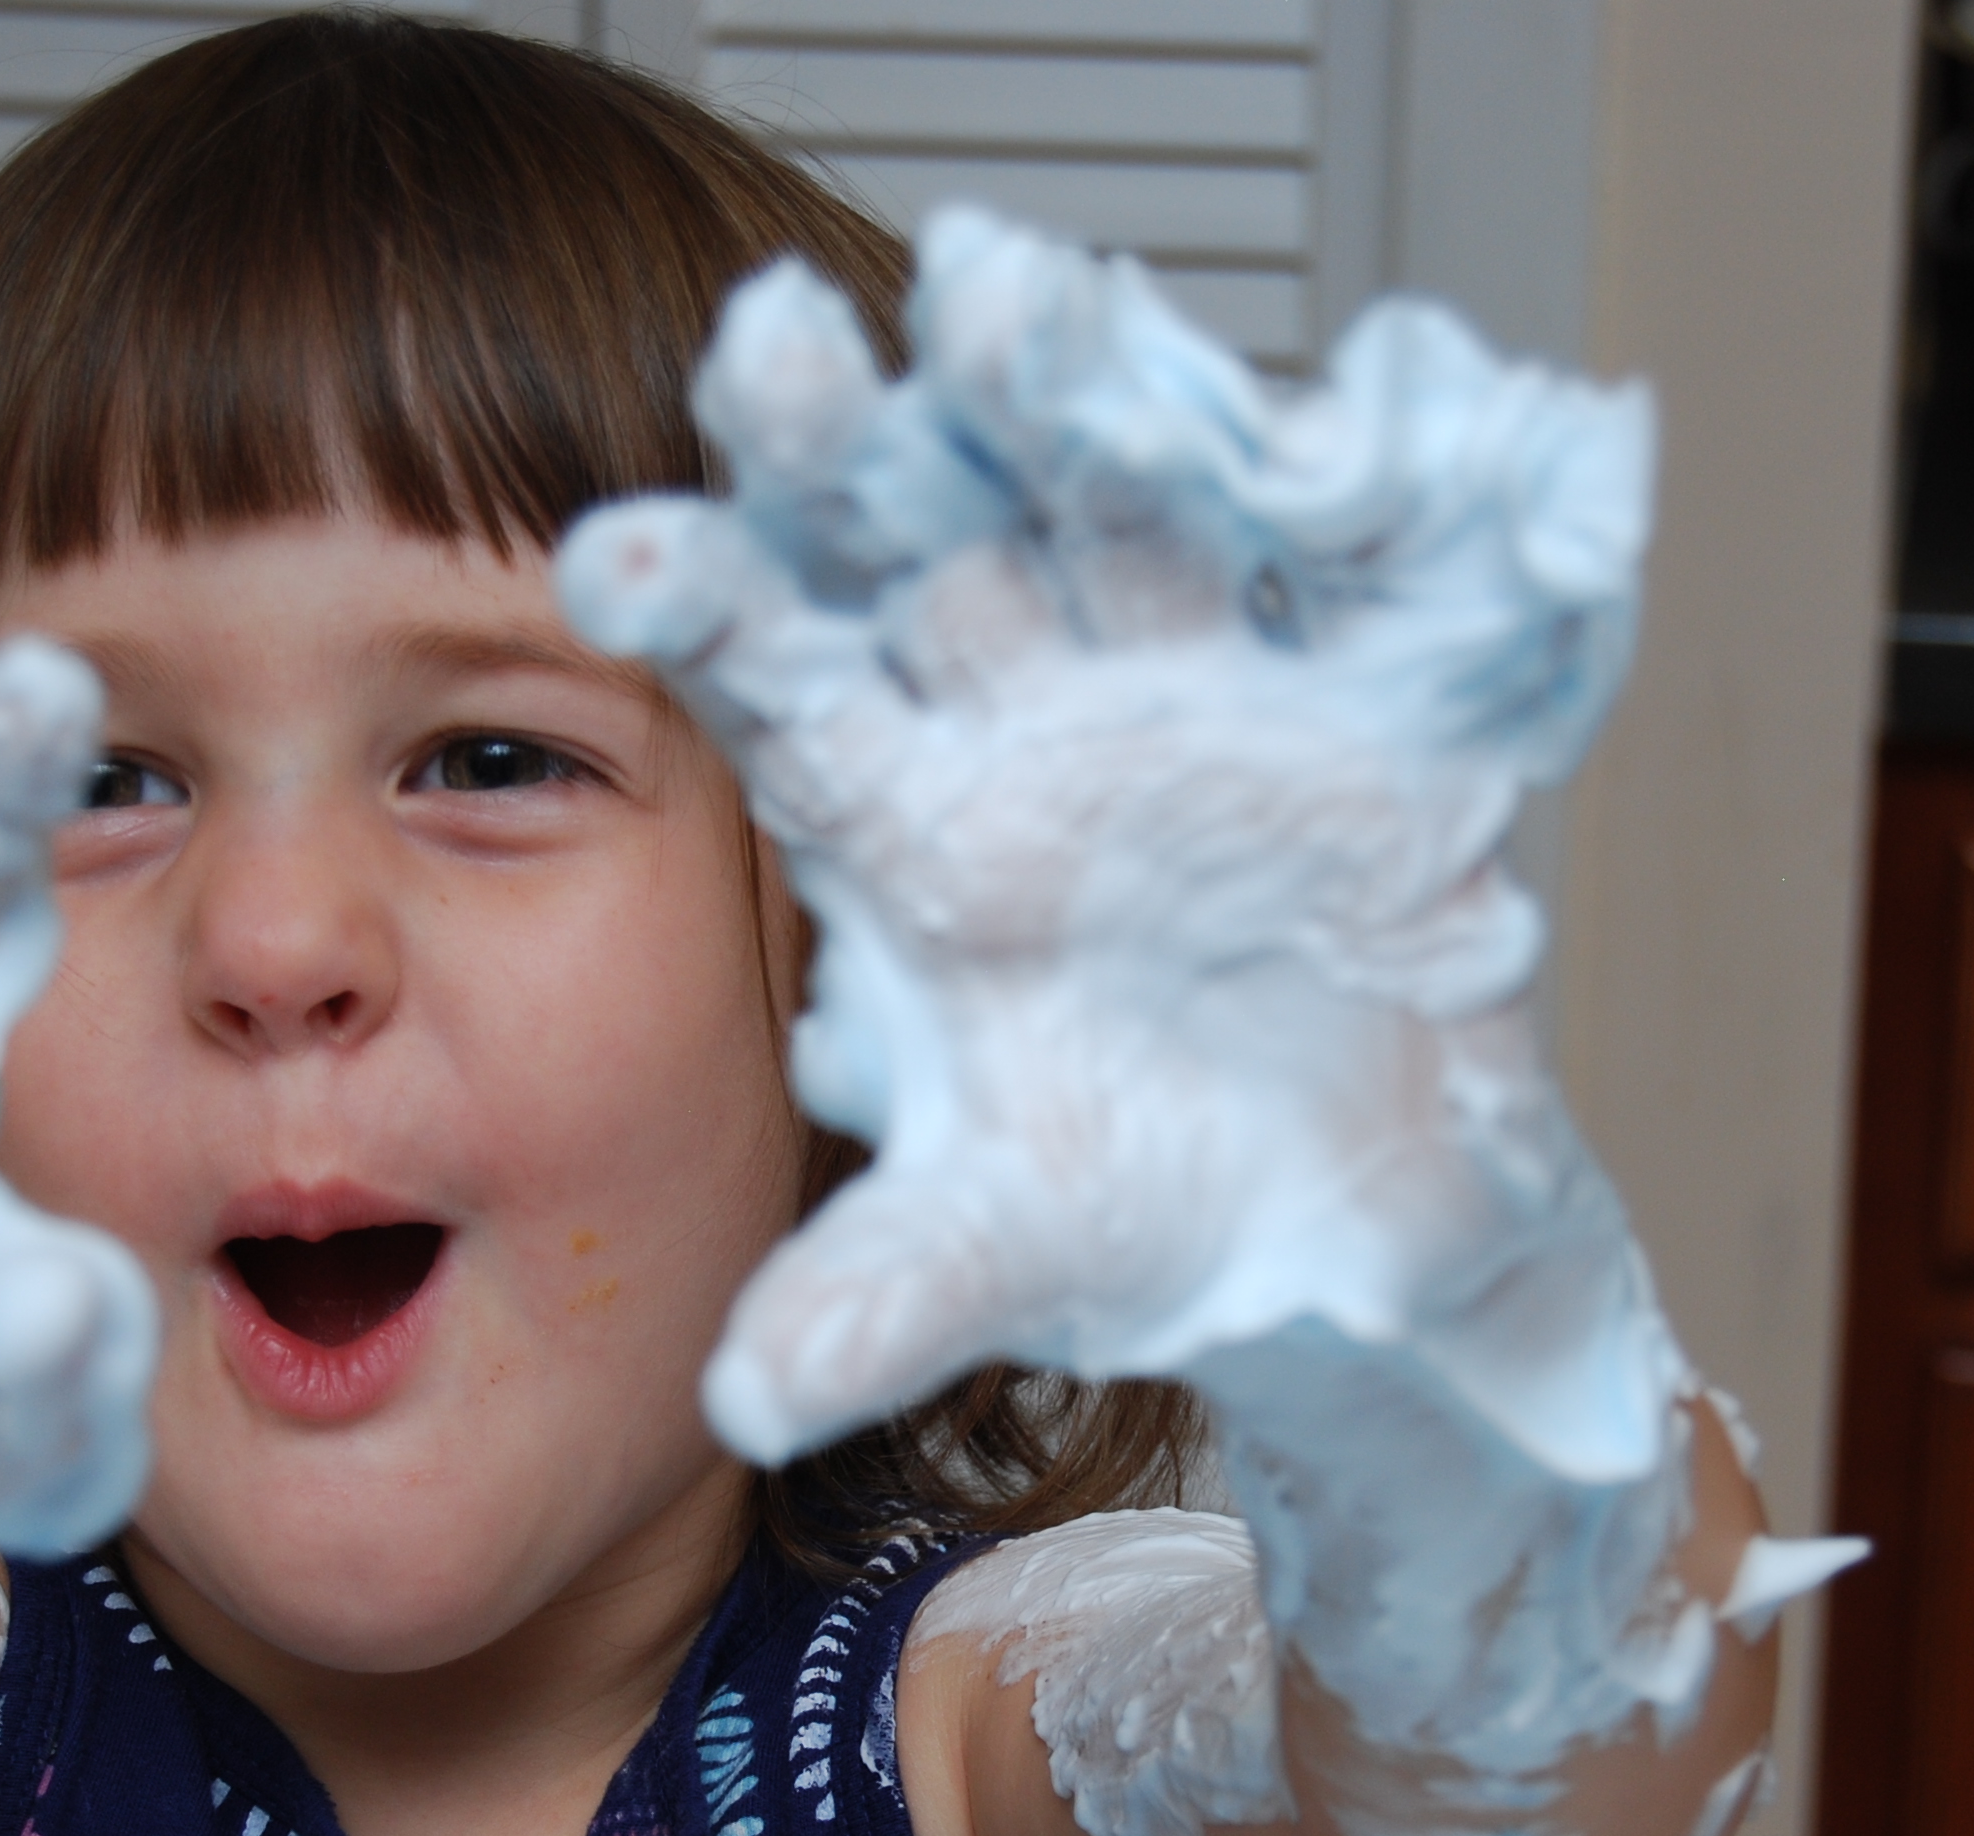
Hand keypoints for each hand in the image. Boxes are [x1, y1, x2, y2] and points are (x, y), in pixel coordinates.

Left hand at [559, 207, 1659, 1467]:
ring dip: (1068, 402)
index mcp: (915, 831)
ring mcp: (1196, 686)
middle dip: (855, 445)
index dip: (704, 613)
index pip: (781, 688)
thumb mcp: (1009, 1253)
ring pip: (1114, 505)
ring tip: (1004, 294)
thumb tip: (739, 1402)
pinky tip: (1309, 388)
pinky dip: (1343, 480)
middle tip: (768, 339)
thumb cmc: (1152, 1213)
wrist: (1364, 1228)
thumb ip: (878, 1301)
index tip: (605, 557)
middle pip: (921, 546)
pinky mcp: (1367, 693)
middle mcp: (1032, 724)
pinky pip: (1349, 561)